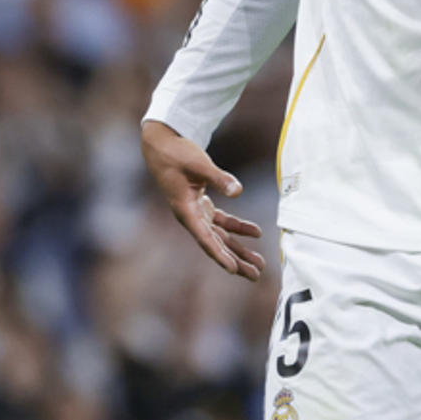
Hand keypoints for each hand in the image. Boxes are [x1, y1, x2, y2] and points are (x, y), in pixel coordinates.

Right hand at [141, 120, 264, 280]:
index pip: (205, 238)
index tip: (233, 269)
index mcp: (185, 211)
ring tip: (258, 263)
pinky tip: (255, 233)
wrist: (161, 145)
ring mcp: (196, 212)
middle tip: (255, 274)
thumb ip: (219, 178)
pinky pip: (222, 221)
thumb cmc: (177, 154)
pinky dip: (237, 227)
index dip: (219, 255)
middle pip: (216, 244)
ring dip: (239, 249)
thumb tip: (239, 191)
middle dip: (236, 260)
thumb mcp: (199, 164)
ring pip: (220, 236)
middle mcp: (190, 217)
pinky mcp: (201, 204)